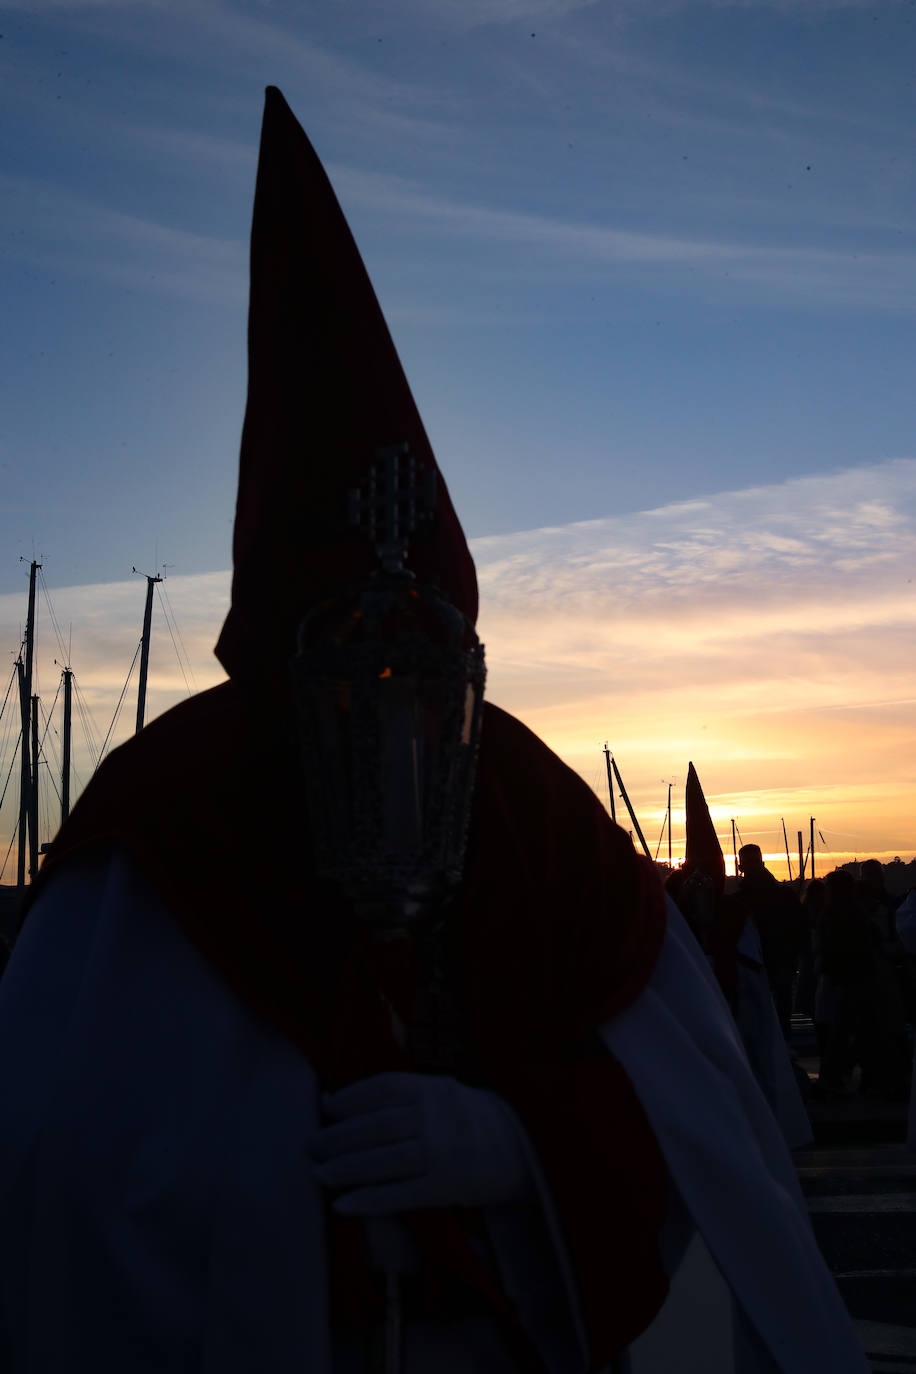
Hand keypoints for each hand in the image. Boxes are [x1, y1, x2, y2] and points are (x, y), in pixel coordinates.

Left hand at [311, 1071, 533, 1215]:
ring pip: (385, 1160)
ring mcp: (441, 1153)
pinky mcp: (445, 1187)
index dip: (350, 1098)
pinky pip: (401, 1195)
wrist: (520, 1148)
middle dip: (338, 1137)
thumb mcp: (439, 1091)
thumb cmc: (467, 1118)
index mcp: (432, 1088)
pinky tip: (343, 1205)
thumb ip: (397, 1095)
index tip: (326, 1108)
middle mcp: (435, 1117)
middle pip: (377, 1126)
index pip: (382, 1088)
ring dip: (347, 1168)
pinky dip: (370, 1200)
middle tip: (311, 1147)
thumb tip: (335, 1100)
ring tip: (318, 1174)